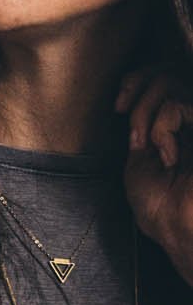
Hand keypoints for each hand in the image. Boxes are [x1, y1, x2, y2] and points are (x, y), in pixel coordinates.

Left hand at [120, 68, 192, 284]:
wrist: (181, 231)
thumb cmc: (160, 204)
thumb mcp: (140, 158)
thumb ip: (142, 123)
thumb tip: (137, 90)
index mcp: (178, 122)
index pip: (160, 74)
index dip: (136, 80)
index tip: (118, 107)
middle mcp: (192, 120)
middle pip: (165, 73)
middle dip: (139, 97)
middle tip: (135, 137)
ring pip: (170, 84)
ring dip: (145, 116)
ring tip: (149, 147)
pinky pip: (177, 105)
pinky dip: (161, 129)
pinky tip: (169, 156)